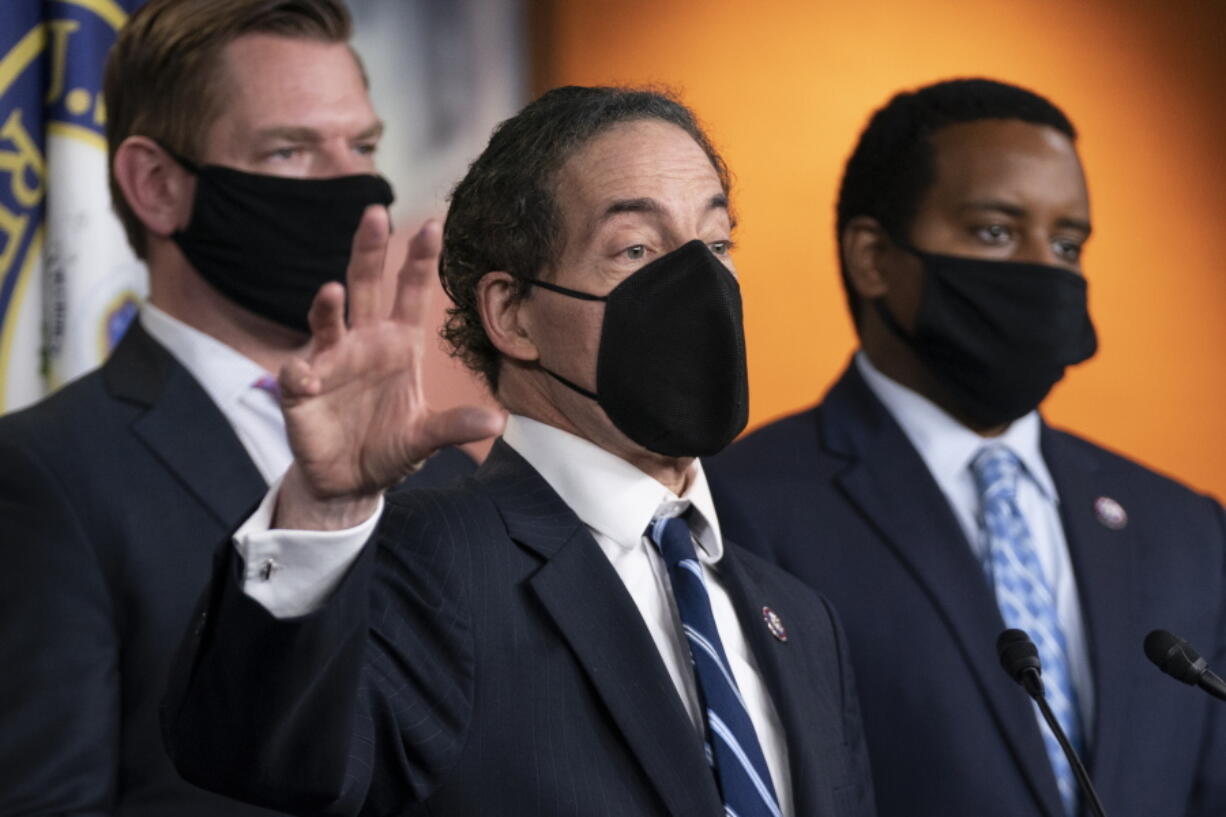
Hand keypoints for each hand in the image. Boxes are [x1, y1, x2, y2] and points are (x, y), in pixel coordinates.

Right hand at [274, 207, 503, 529]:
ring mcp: (330, 361)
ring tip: (332, 291)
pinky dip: (300, 373)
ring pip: (327, 320)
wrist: (350, 482)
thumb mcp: (425, 437)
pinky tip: (305, 377)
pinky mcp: (301, 390)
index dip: (419, 260)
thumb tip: (497, 421)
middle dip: (369, 250)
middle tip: (375, 213)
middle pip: (365, 286)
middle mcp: (364, 341)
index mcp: (399, 343)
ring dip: (327, 305)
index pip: (411, 292)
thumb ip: (455, 426)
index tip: (432, 225)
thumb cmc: (390, 447)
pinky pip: (298, 374)